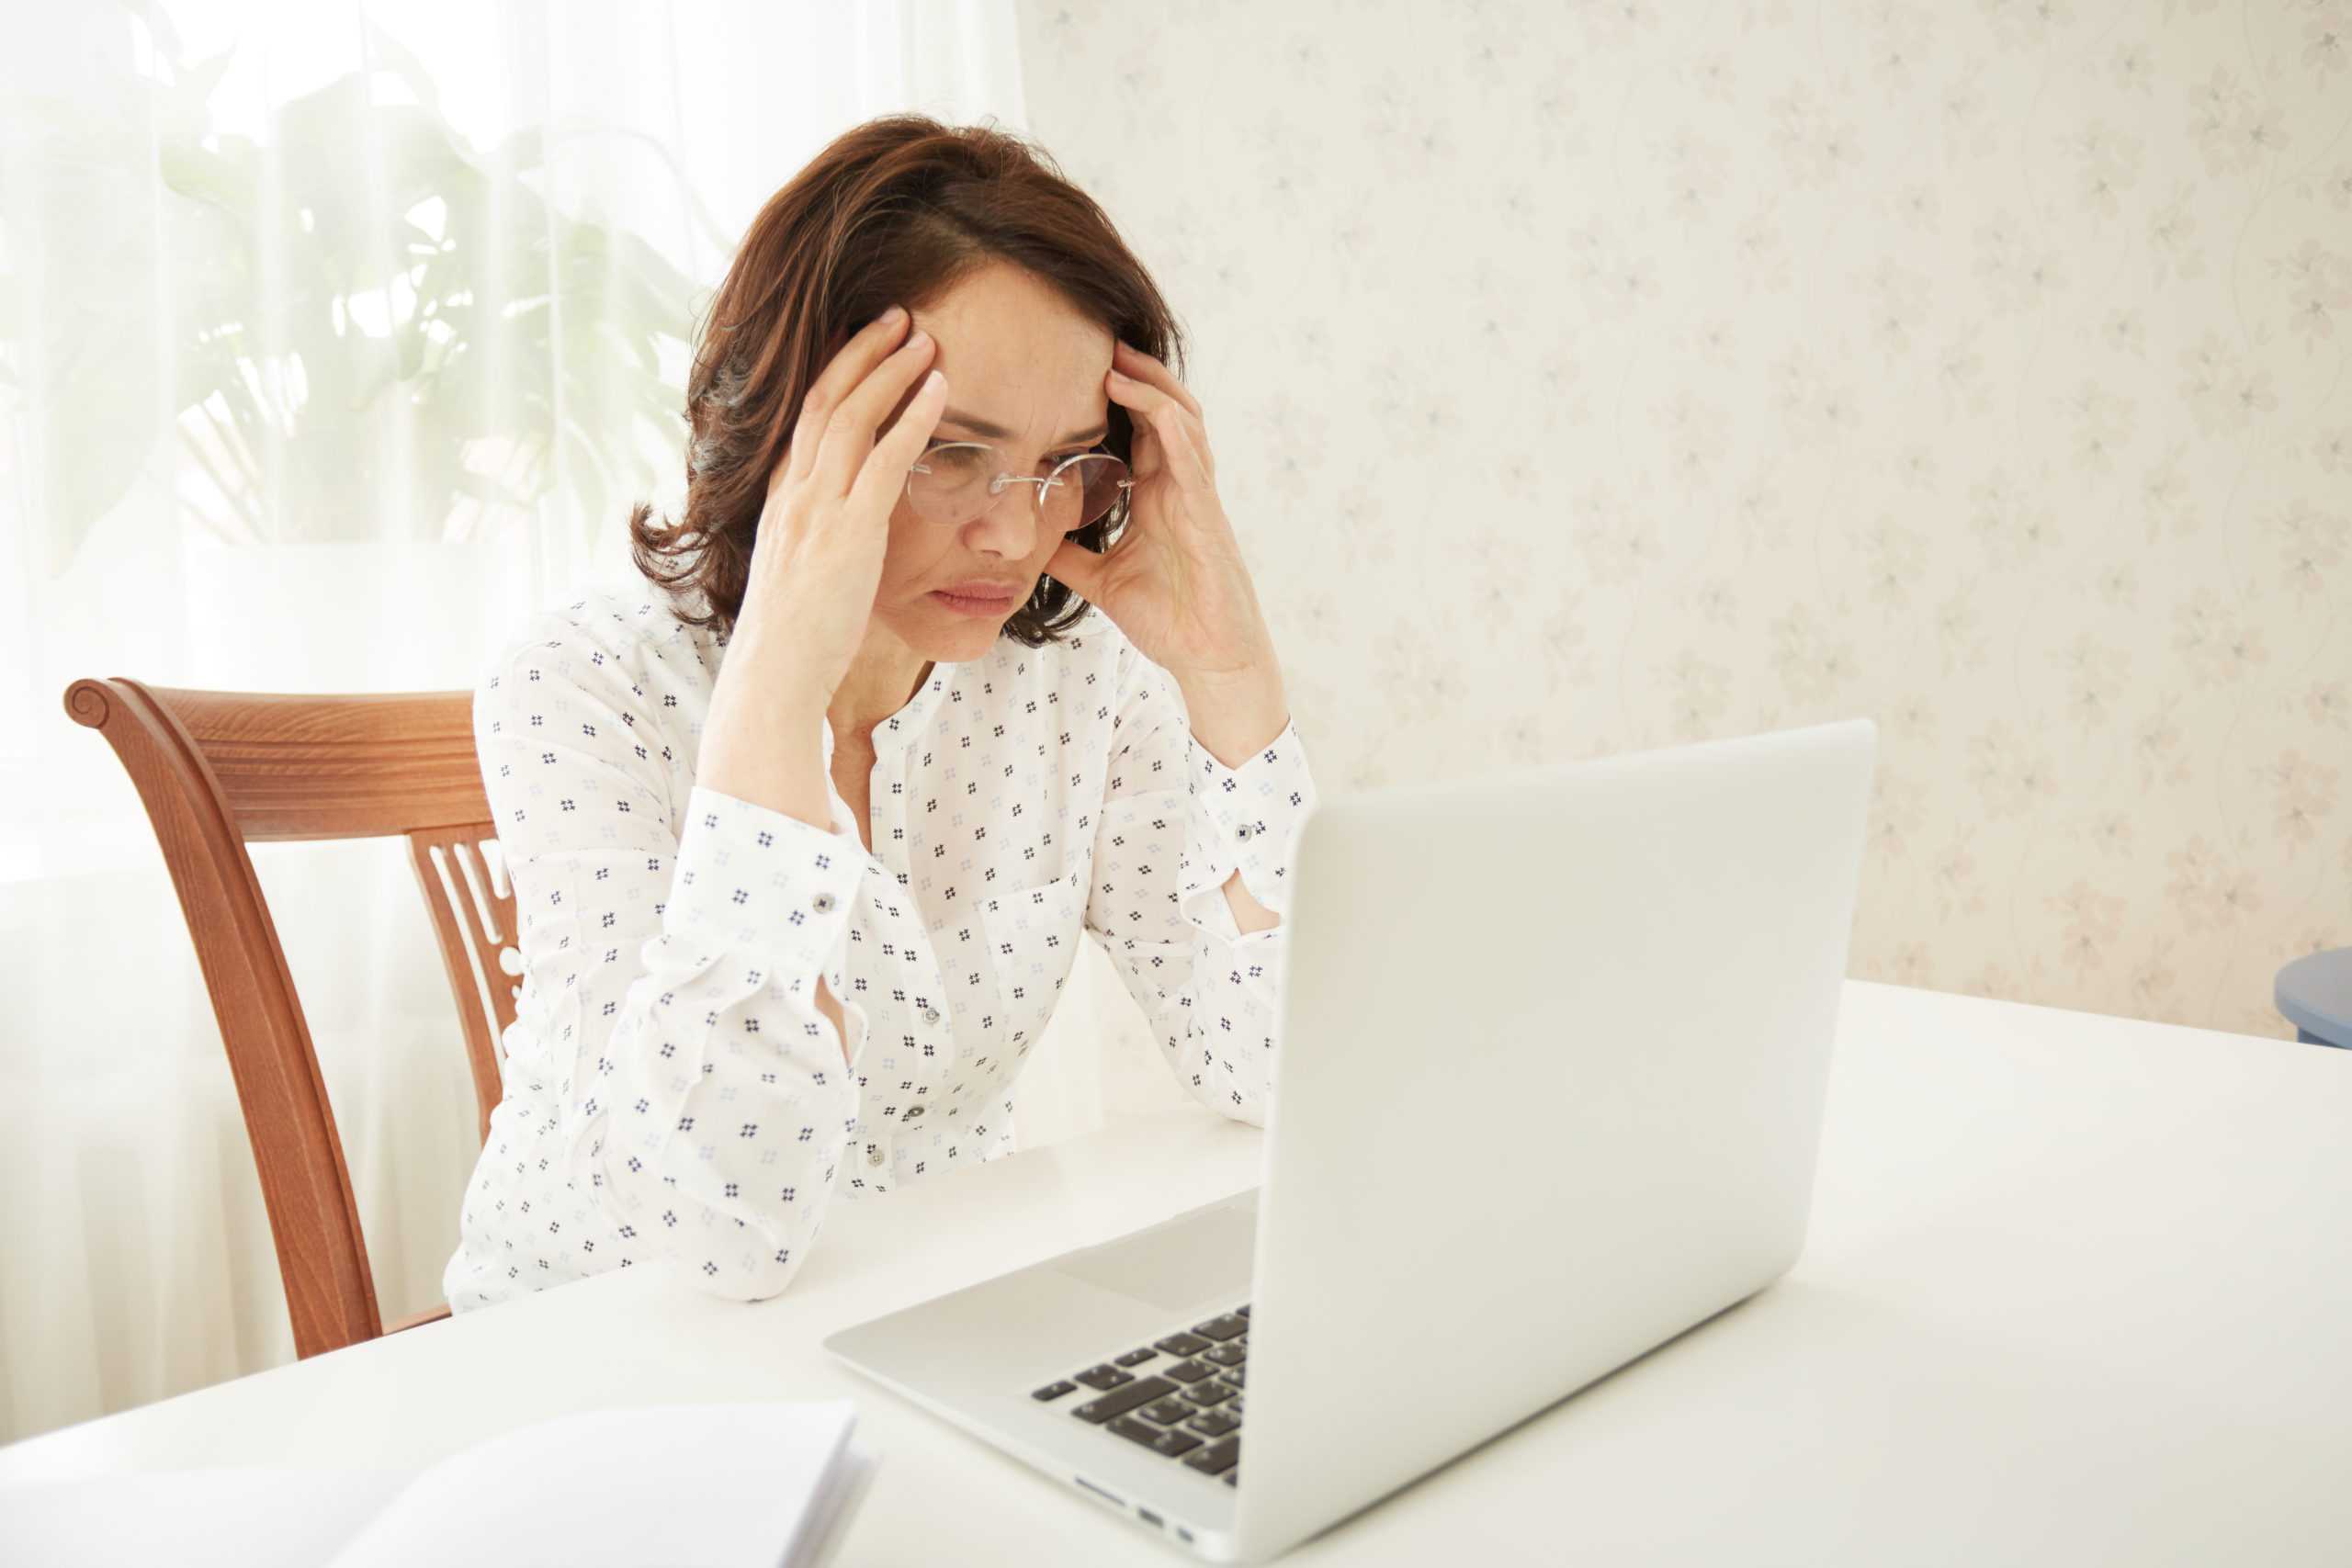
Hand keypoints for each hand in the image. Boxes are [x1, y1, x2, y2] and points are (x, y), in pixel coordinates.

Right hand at [728, 306, 945, 708]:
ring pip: (851, 415)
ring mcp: (819, 509)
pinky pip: (883, 459)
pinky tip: (939, 390)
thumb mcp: (797, 575)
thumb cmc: (792, 640)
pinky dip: (913, 418)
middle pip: (825, 398)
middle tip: (899, 317)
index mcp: (781, 500)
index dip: (835, 373)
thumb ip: (817, 542)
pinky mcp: (849, 533)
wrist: (773, 675)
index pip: (805, 417)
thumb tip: (840, 538)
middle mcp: (794, 493)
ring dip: (890, 370)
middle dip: (862, 351)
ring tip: (924, 338)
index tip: (863, 343)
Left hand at [1042, 340, 1276, 683]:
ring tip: (1116, 360)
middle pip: (1162, 410)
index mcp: (1157, 497)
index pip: (1138, 429)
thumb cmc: (1168, 621)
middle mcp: (1179, 488)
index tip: (1075, 366)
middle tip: (1095, 341)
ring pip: (1183, 423)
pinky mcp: (1207, 518)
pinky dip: (1173, 429)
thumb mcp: (1102, 580)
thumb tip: (1026, 542)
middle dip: (1134, 373)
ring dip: (1152, 388)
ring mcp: (1196, 499)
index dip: (1115, 396)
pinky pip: (1193, 462)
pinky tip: (1152, 407)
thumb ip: (1071, 556)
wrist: (1208, 660)